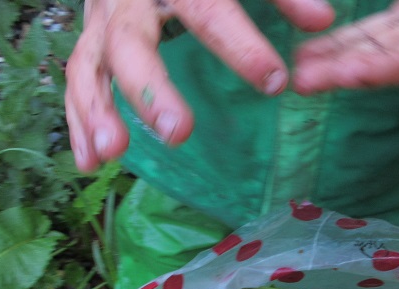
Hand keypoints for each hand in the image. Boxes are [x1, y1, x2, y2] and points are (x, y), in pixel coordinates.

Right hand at [65, 0, 335, 171]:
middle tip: (178, 133)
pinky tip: (90, 163)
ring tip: (113, 153)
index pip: (210, 11)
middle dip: (152, 90)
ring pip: (91, 66)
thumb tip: (322, 20)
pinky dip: (79, 122)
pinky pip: (76, 81)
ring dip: (98, 112)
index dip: (241, 46)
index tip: (275, 82)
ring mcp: (102, 22)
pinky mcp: (90, 41)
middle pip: (131, 42)